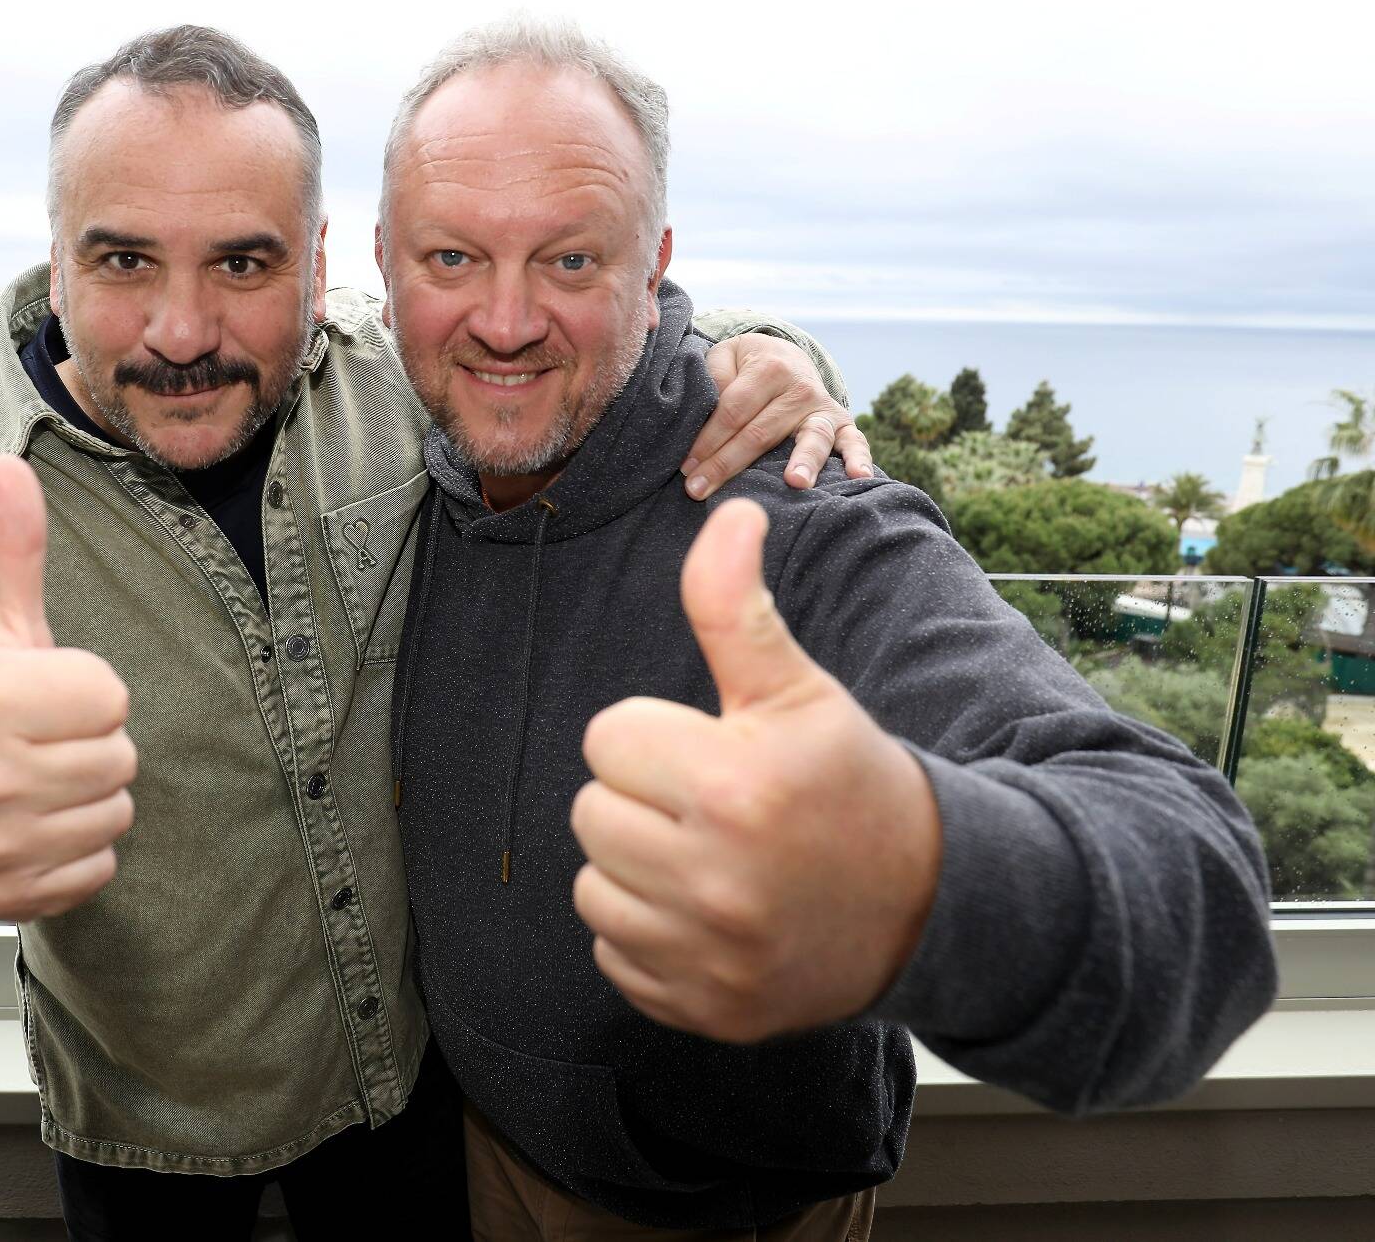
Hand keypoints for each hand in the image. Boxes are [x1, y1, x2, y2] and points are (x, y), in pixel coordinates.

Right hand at [0, 455, 135, 920]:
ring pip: (115, 815)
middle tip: (44, 739)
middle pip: (120, 758)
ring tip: (40, 779)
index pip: (111, 696)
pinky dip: (80, 850)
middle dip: (95, 743)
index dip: (90, 688)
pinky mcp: (5, 897)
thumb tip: (10, 462)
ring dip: (91, 797)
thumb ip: (16, 547)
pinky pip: (98, 870)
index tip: (45, 692)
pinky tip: (37, 825)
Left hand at [569, 498, 939, 1041]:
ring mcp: (708, 955)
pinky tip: (708, 915)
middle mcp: (716, 880)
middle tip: (712, 804)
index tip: (713, 750)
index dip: (657, 735)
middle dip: (642, 798)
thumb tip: (727, 512)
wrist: (930, 908)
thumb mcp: (799, 691)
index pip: (608, 737)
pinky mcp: (702, 1009)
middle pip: (591, 813)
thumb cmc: (851, 781)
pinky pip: (614, 955)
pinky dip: (648, 935)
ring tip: (709, 857)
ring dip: (635, 868)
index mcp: (734, 786)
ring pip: (593, 886)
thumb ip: (738, 609)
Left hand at [683, 334, 873, 498]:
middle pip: (761, 433)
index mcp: (768, 369)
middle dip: (727, 463)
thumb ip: (713, 378)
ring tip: (795, 483)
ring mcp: (823, 408)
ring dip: (803, 462)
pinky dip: (859, 458)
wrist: (786, 356)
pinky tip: (859, 477)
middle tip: (699, 489)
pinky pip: (855, 441)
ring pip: (811, 439)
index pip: (732, 412)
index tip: (686, 468)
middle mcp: (800, 388)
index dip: (706, 441)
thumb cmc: (746, 366)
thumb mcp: (725, 357)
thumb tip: (705, 413)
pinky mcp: (843, 423)